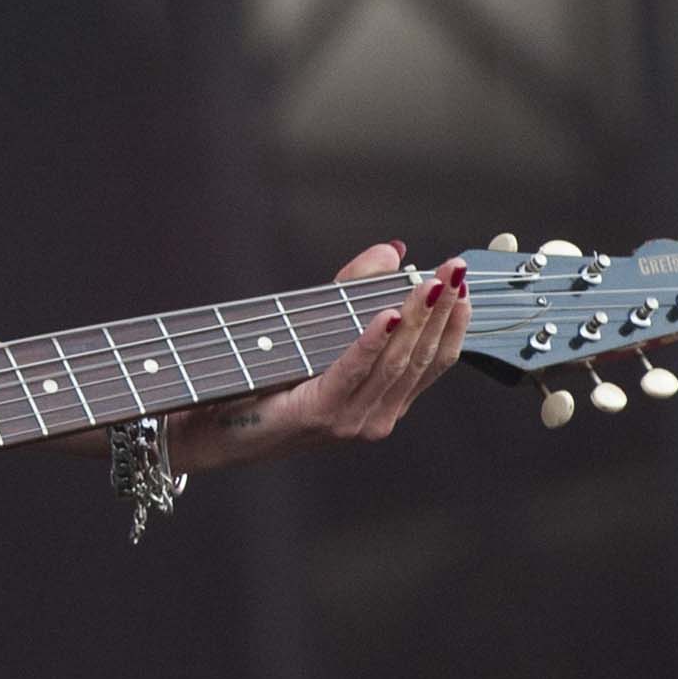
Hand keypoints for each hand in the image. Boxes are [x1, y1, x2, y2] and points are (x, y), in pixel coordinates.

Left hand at [166, 240, 466, 473]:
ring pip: (397, 362)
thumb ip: (355, 290)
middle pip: (422, 357)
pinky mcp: (321, 413)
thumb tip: (391, 251)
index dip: (453, 320)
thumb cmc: (265, 382)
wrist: (214, 427)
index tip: (464, 281)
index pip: (435, 360)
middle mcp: (376, 416)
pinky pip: (355, 371)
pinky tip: (389, 314)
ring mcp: (352, 420)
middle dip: (443, 309)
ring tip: (433, 283)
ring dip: (418, 318)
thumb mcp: (320, 328)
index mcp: (384, 402)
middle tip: (457, 269)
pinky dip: (374, 341)